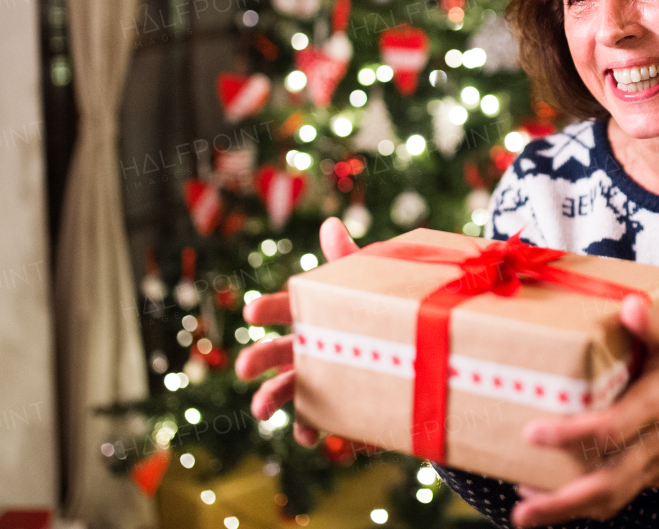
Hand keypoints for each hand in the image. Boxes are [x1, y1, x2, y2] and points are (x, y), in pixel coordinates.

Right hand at [234, 217, 358, 446]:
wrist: (413, 349)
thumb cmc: (380, 308)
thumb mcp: (367, 283)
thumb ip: (347, 258)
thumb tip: (330, 224)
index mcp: (314, 313)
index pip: (286, 307)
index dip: (269, 309)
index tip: (252, 312)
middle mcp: (309, 346)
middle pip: (277, 352)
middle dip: (259, 358)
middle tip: (245, 367)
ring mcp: (319, 377)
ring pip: (288, 389)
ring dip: (270, 398)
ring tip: (261, 409)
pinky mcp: (336, 404)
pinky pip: (318, 419)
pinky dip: (310, 428)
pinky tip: (310, 435)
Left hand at [511, 294, 658, 527]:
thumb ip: (651, 323)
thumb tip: (629, 305)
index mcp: (656, 405)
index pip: (611, 430)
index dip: (571, 436)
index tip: (532, 434)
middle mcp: (655, 443)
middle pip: (608, 484)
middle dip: (563, 503)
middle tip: (521, 513)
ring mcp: (655, 466)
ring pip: (612, 499)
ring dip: (568, 511)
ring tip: (526, 512)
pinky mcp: (655, 476)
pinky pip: (619, 495)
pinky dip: (586, 502)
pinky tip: (553, 494)